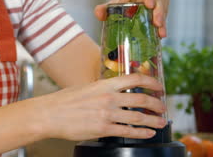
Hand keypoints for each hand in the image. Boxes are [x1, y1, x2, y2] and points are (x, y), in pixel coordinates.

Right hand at [37, 74, 166, 140]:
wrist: (49, 114)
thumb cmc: (64, 101)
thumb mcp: (85, 88)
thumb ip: (102, 89)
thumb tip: (114, 91)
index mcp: (104, 84)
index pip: (135, 78)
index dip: (151, 81)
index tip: (159, 85)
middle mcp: (109, 97)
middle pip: (142, 99)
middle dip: (157, 103)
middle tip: (163, 106)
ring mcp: (107, 114)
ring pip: (138, 117)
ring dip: (154, 120)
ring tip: (161, 121)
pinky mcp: (103, 129)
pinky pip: (128, 131)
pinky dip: (142, 133)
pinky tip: (148, 133)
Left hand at [94, 0, 169, 37]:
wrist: (128, 5)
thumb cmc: (122, 0)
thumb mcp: (113, 3)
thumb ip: (104, 8)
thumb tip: (98, 13)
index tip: (149, 5)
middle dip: (159, 9)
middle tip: (156, 23)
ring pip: (164, 4)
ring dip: (163, 18)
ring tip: (160, 31)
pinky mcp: (163, 4)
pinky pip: (166, 12)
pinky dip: (164, 24)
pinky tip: (161, 34)